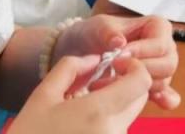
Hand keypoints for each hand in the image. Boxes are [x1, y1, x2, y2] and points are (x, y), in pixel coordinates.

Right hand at [9, 54, 150, 133]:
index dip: (134, 66)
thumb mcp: (42, 96)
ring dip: (114, 106)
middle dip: (125, 85)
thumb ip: (70, 68)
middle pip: (138, 98)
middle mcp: (114, 132)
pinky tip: (81, 126)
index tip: (115, 64)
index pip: (142, 82)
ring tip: (82, 109)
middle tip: (97, 85)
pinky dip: (106, 124)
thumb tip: (95, 59)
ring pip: (127, 117)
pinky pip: (116, 133)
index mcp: (99, 111)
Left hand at [55, 15, 179, 109]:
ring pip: (163, 81)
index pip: (160, 45)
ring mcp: (161, 66)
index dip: (141, 53)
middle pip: (168, 64)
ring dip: (140, 86)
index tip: (118, 57)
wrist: (83, 50)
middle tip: (116, 72)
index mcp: (158, 27)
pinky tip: (159, 102)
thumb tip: (120, 42)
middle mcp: (165, 46)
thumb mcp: (97, 28)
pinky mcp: (153, 84)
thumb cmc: (94, 34)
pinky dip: (163, 98)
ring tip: (113, 85)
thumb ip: (108, 32)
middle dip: (143, 71)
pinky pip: (166, 94)